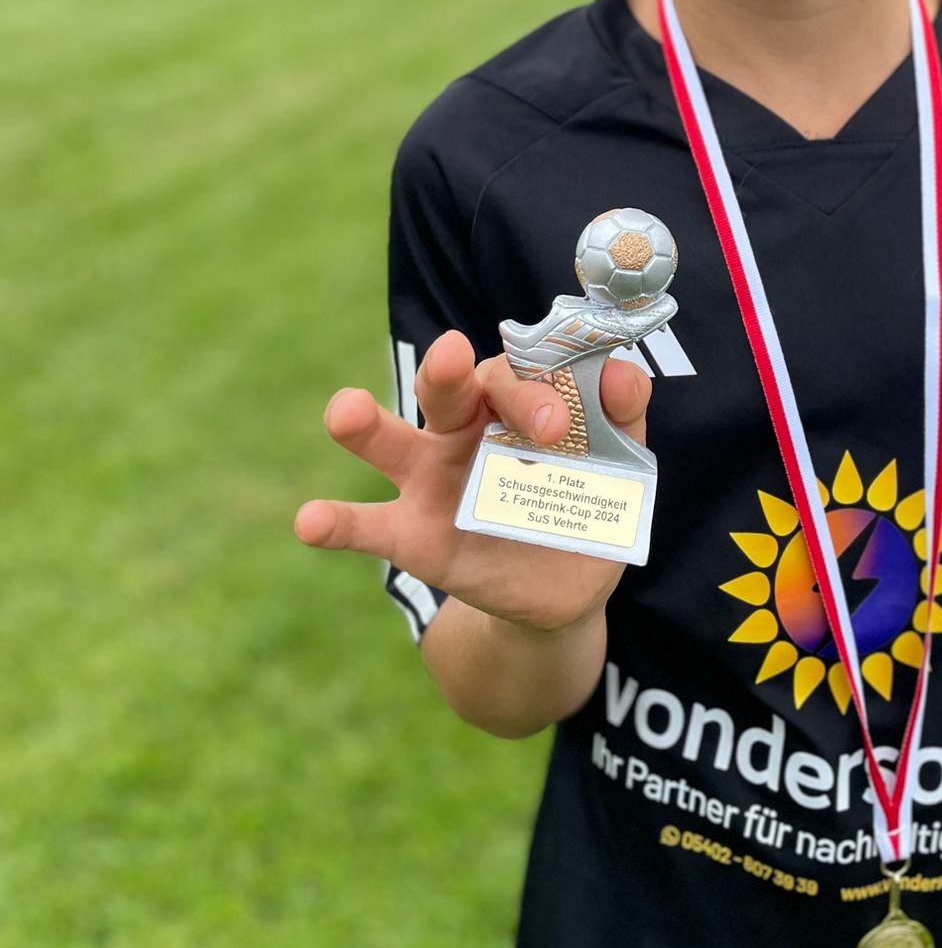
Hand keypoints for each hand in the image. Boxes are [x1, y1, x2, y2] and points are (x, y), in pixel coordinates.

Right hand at [294, 330, 651, 634]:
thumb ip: (620, 418)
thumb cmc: (587, 502)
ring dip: (363, 423)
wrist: (566, 589)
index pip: (514, 374)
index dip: (533, 390)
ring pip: (389, 441)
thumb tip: (626, 375)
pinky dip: (335, 523)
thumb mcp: (618, 463)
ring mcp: (429, 481)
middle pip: (447, 388)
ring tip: (345, 411)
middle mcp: (463, 432)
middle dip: (449, 371)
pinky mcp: (412, 536)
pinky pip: (366, 526)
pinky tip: (310, 521)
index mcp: (513, 405)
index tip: (559, 425)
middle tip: (456, 359)